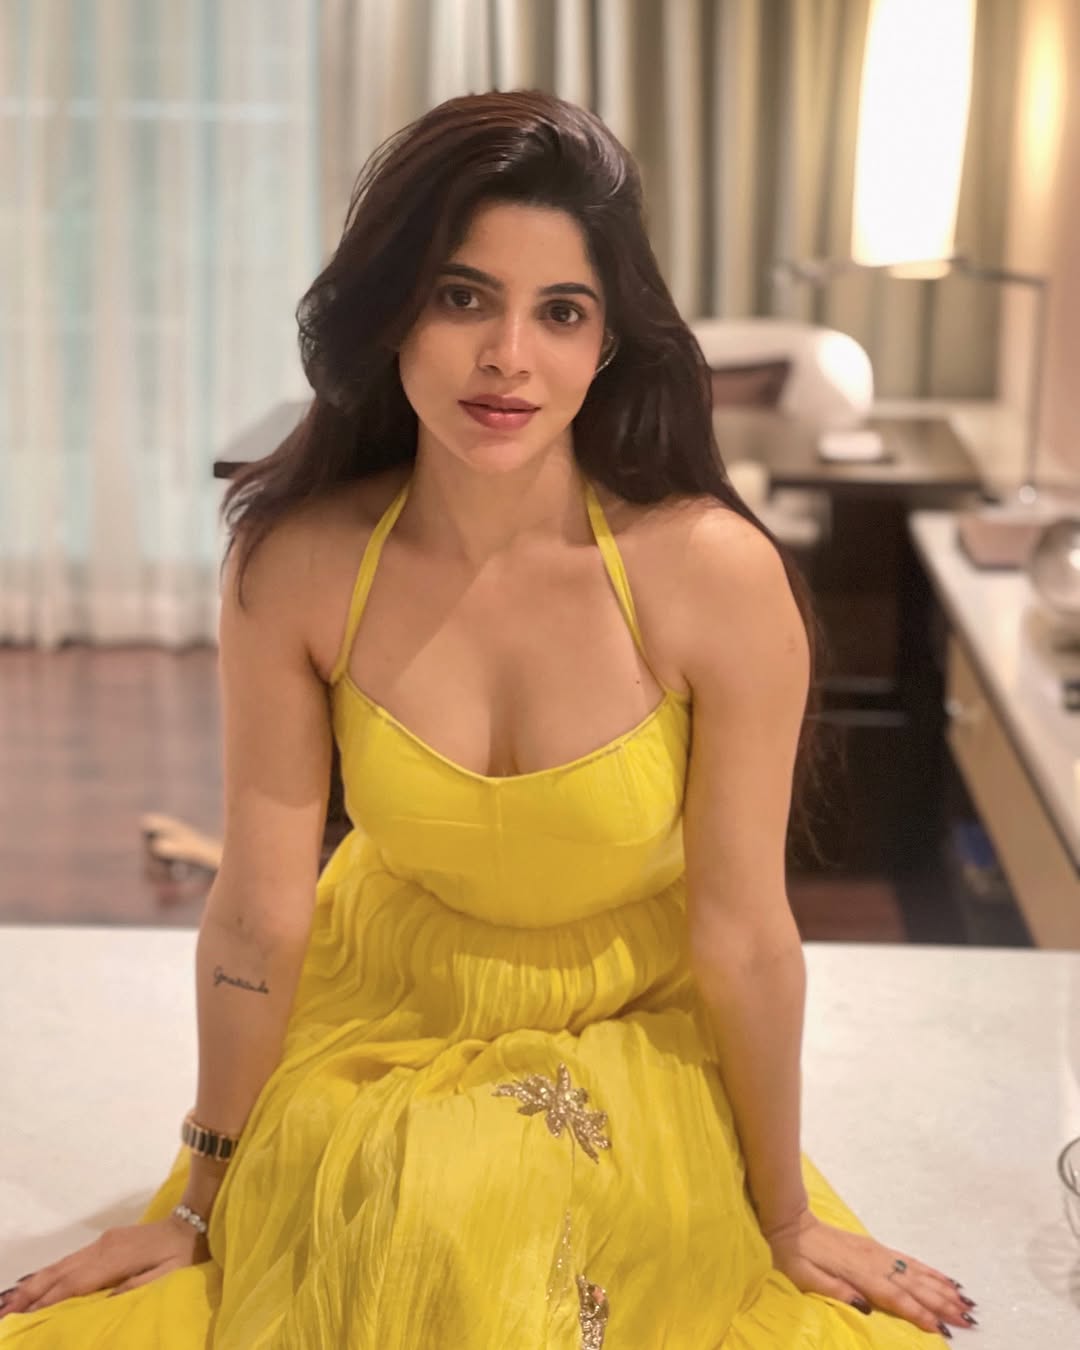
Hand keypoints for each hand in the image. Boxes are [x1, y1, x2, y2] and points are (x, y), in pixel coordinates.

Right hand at [0, 1214, 207, 1320]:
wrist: (194, 1219)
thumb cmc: (183, 1253)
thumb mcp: (167, 1275)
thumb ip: (136, 1289)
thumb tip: (105, 1303)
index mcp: (115, 1258)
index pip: (74, 1284)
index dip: (48, 1302)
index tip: (26, 1319)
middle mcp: (102, 1247)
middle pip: (60, 1272)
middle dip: (32, 1294)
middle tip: (7, 1314)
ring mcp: (103, 1241)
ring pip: (62, 1264)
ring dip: (37, 1283)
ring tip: (14, 1303)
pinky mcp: (106, 1240)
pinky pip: (72, 1259)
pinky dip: (52, 1273)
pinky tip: (41, 1283)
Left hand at [764, 1208, 976, 1339]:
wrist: (792, 1223)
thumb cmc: (795, 1256)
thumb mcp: (804, 1278)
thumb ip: (834, 1291)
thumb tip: (866, 1307)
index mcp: (858, 1273)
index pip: (895, 1297)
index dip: (919, 1314)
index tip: (943, 1329)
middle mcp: (874, 1261)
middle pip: (914, 1285)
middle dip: (943, 1304)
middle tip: (970, 1319)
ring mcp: (878, 1252)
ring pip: (916, 1273)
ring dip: (942, 1288)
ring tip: (966, 1302)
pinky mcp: (877, 1248)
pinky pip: (909, 1261)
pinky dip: (930, 1271)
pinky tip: (944, 1279)